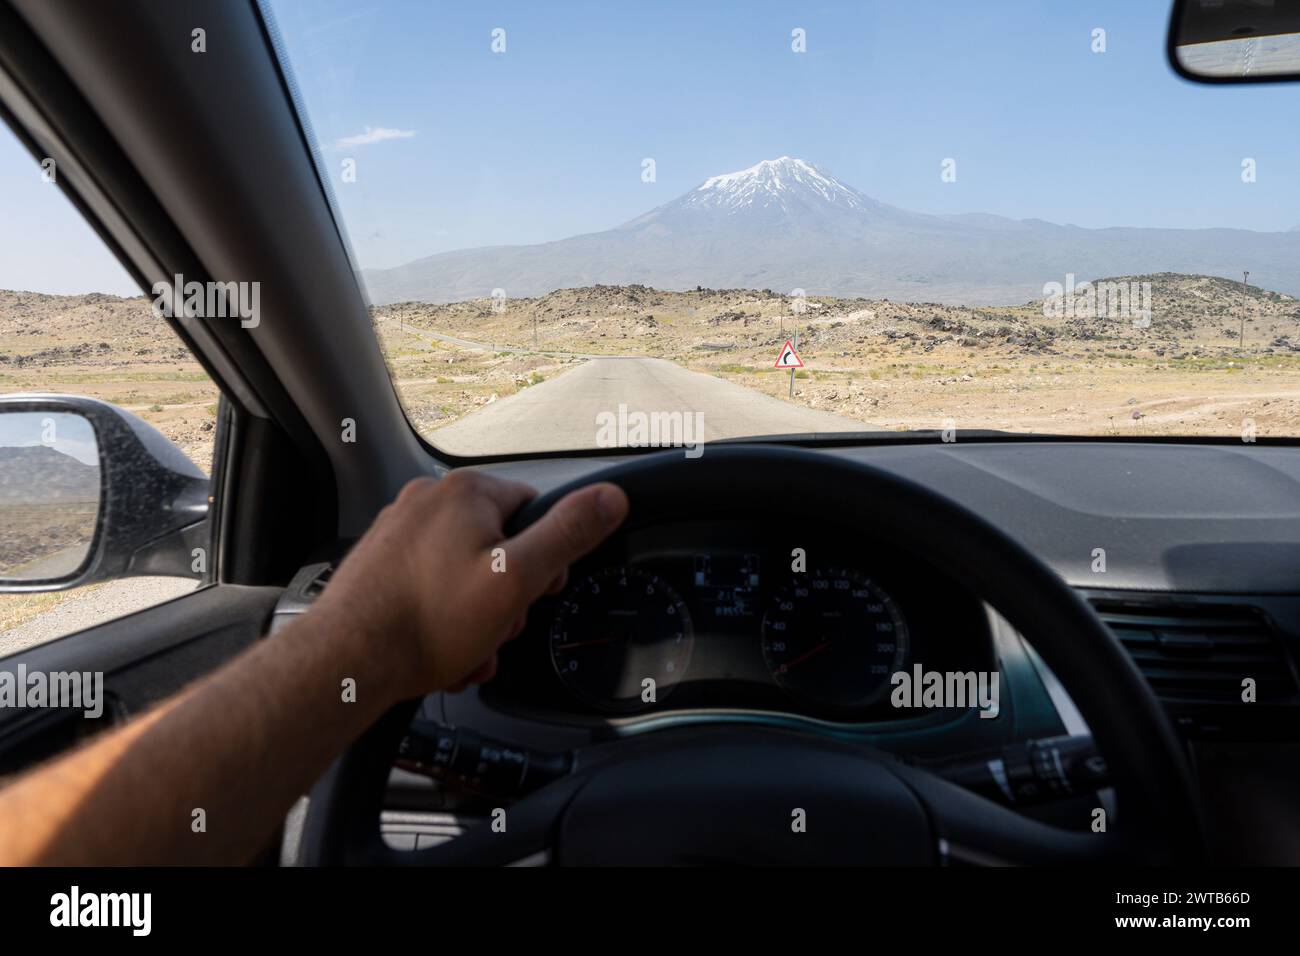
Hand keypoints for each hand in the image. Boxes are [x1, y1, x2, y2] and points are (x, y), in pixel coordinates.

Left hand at [316, 471, 628, 700]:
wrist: (346, 663)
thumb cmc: (427, 622)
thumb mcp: (517, 578)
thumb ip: (568, 534)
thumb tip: (610, 497)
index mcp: (466, 492)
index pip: (535, 512)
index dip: (546, 560)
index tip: (535, 593)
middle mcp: (427, 502)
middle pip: (499, 547)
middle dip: (506, 598)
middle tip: (495, 629)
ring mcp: (399, 532)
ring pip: (465, 574)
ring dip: (476, 618)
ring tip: (464, 650)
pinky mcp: (381, 563)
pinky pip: (432, 587)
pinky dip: (443, 619)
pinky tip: (440, 651)